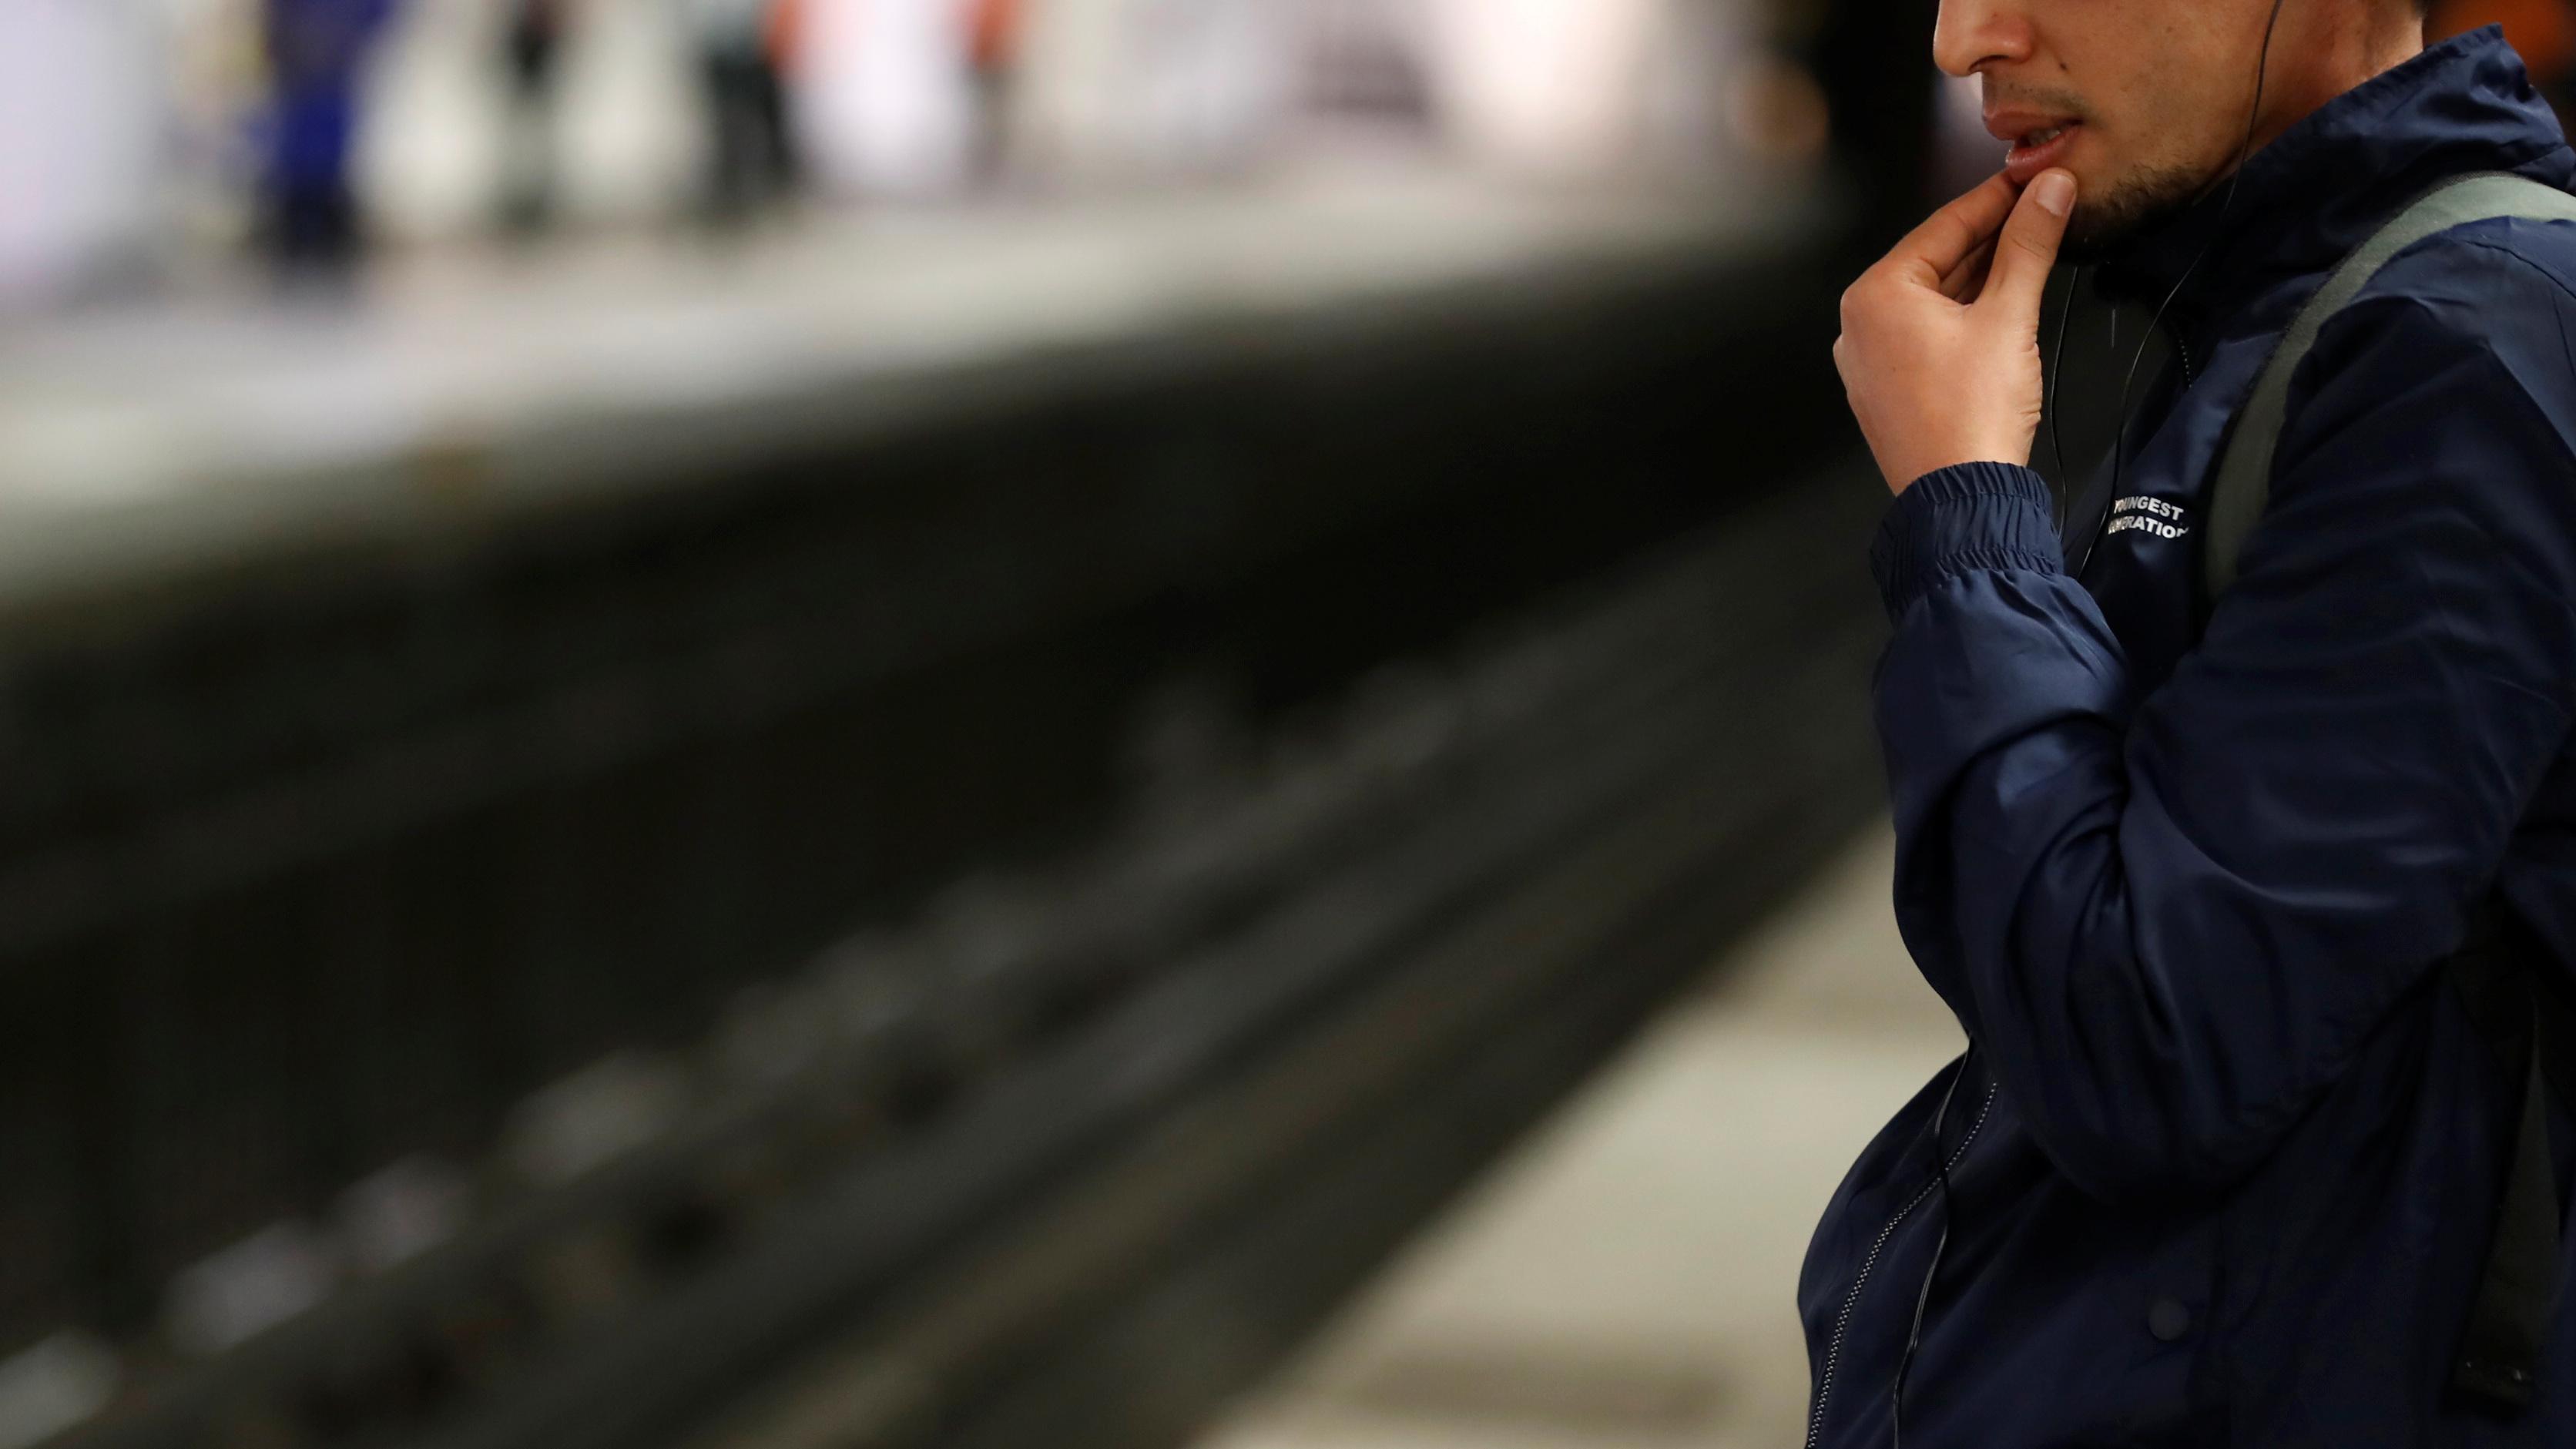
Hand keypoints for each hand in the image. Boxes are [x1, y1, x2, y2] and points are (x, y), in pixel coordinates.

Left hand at [1832, 168, 2074, 494]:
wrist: (1960, 499)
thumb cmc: (1972, 417)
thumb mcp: (2009, 317)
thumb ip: (2028, 247)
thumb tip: (2049, 193)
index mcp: (1876, 295)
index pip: (1943, 226)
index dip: (1995, 197)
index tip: (2031, 178)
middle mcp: (1860, 325)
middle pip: (1935, 261)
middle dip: (1990, 236)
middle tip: (2039, 207)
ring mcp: (1870, 361)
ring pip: (1932, 299)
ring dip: (1981, 274)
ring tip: (2031, 247)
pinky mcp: (1888, 390)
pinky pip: (1926, 334)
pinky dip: (1963, 313)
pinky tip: (2001, 302)